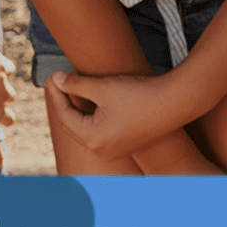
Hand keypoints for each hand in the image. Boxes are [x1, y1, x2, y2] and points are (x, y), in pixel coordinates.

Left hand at [45, 70, 184, 161]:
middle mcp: (101, 150)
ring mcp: (114, 150)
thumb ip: (76, 84)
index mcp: (93, 138)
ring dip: (78, 109)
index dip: (57, 93)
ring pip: (85, 128)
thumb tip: (56, 79)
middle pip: (73, 124)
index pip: (64, 115)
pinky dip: (91, 116)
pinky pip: (99, 131)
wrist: (174, 103)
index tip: (52, 75)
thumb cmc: (138, 94)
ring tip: (71, 87)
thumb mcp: (103, 87)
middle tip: (58, 80)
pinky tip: (90, 100)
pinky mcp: (124, 145)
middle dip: (65, 102)